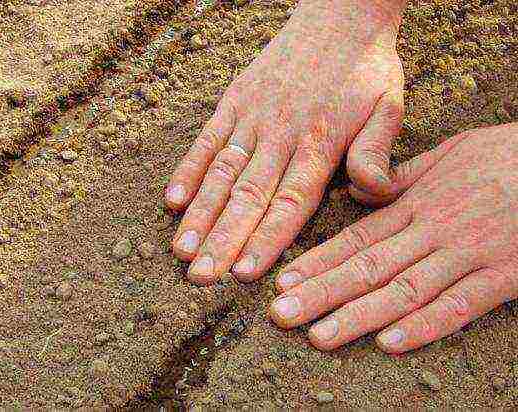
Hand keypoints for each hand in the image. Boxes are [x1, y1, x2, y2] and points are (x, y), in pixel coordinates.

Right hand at [165, 0, 405, 284]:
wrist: (340, 14)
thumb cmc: (366, 66)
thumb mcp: (389, 106)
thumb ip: (376, 154)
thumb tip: (369, 195)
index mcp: (320, 143)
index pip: (290, 202)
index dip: (265, 239)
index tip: (243, 273)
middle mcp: (281, 134)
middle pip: (248, 195)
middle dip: (223, 239)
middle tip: (200, 276)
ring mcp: (253, 117)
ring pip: (222, 172)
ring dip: (200, 213)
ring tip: (181, 249)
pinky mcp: (235, 100)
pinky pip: (208, 138)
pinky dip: (188, 169)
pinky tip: (172, 200)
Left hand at [269, 123, 517, 352]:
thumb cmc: (505, 155)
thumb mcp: (448, 153)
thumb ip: (401, 177)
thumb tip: (358, 192)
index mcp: (416, 204)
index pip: (355, 238)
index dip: (317, 262)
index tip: (284, 282)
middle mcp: (433, 230)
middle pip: (368, 267)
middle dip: (321, 294)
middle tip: (282, 315)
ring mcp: (467, 254)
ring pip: (404, 289)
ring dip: (359, 315)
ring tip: (321, 335)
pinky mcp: (504, 274)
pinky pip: (460, 304)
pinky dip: (425, 325)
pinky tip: (390, 343)